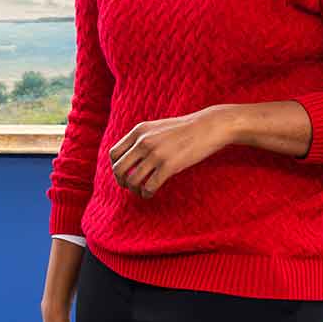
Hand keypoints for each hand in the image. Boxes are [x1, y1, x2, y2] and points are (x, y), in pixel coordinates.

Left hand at [109, 106, 235, 197]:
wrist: (209, 126)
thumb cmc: (185, 129)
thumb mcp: (157, 127)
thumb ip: (142, 139)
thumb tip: (129, 158)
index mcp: (139, 131)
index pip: (113, 154)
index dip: (115, 167)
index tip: (123, 174)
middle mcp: (144, 141)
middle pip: (119, 169)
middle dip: (121, 181)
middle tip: (129, 186)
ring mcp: (156, 154)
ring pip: (132, 180)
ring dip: (134, 190)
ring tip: (141, 191)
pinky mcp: (169, 166)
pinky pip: (149, 186)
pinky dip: (146, 194)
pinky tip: (150, 194)